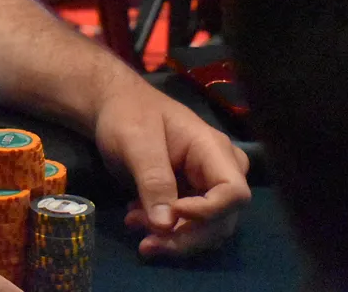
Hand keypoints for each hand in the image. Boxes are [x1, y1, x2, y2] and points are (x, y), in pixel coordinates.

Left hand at [91, 74, 251, 257]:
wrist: (114, 108)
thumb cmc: (128, 114)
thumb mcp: (135, 141)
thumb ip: (152, 179)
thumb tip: (165, 226)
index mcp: (213, 149)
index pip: (234, 193)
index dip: (209, 212)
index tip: (172, 213)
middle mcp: (219, 171)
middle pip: (222, 220)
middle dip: (184, 236)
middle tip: (145, 240)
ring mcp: (207, 187)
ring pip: (206, 230)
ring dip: (172, 238)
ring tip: (132, 222)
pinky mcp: (191, 199)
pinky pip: (189, 226)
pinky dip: (164, 232)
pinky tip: (135, 219)